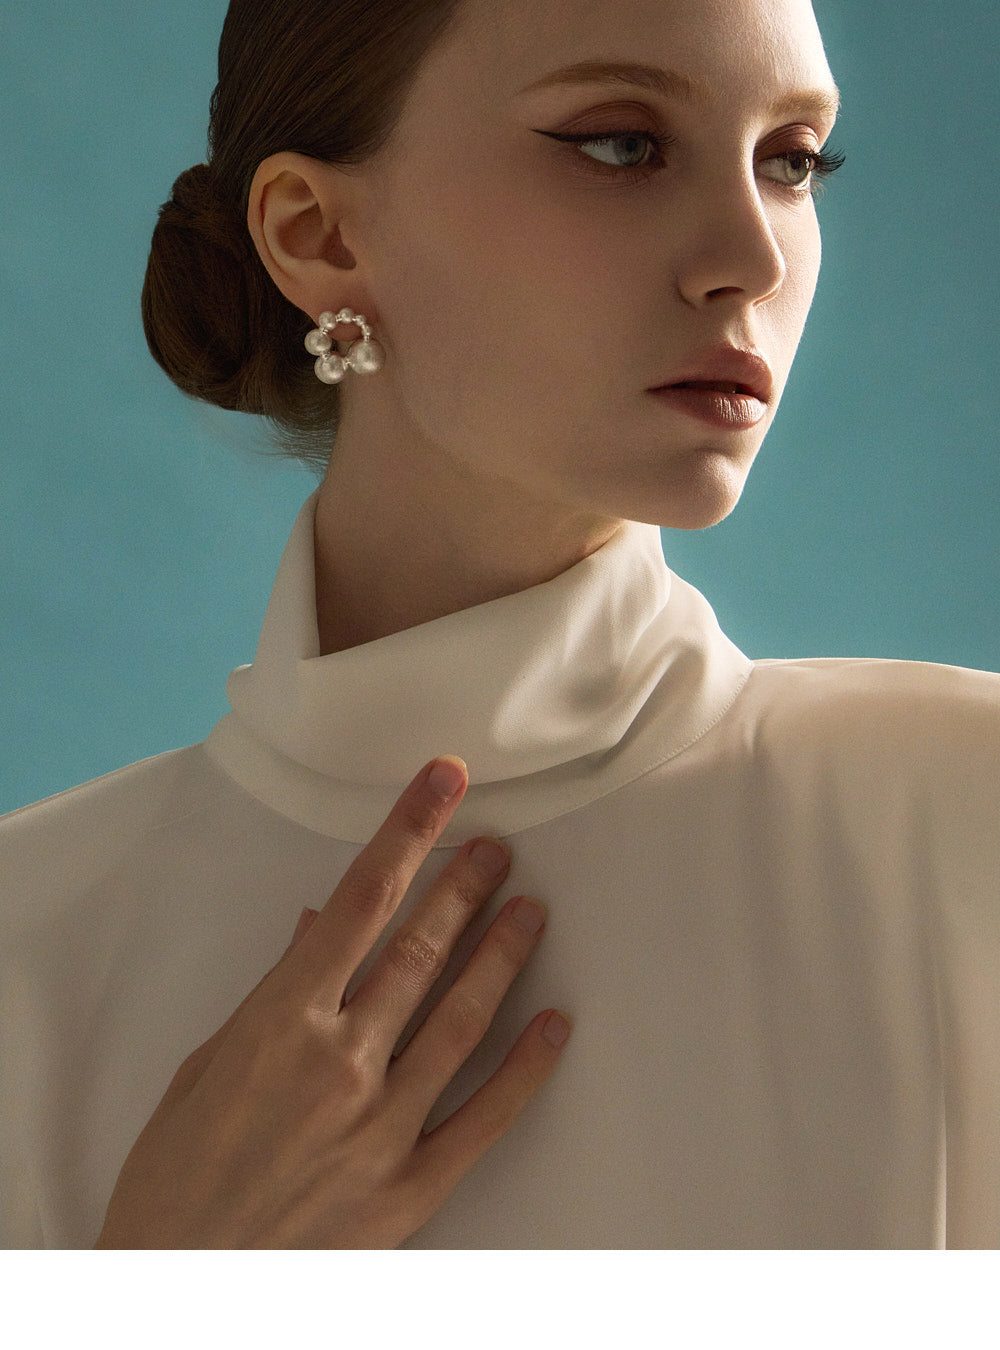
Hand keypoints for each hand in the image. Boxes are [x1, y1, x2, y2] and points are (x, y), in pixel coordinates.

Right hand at [93, 755, 570, 1247]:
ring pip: (461, 1019)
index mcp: (281, 1023)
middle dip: (464, 887)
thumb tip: (315, 929)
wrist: (178, 1294)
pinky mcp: (410, 1187)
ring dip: (502, 956)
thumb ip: (270, 995)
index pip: (360, 902)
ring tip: (531, 910)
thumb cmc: (176, 1182)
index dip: (406, 833)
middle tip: (498, 848)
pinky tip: (555, 1025)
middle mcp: (341, 1063)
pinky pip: (484, 1119)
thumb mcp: (203, 1069)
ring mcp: (382, 1126)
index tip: (440, 786)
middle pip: (420, 950)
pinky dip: (525, 1069)